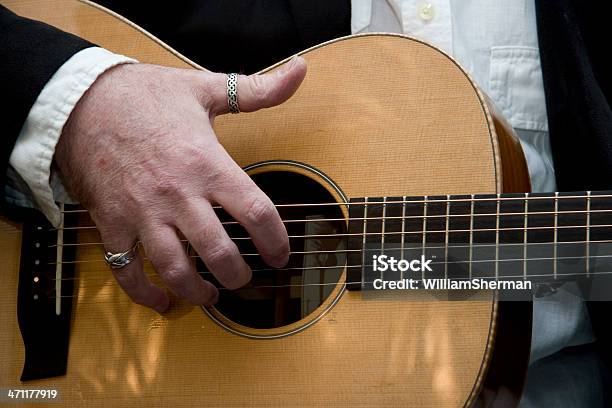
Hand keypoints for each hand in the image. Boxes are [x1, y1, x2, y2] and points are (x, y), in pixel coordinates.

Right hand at [55, 57, 306, 312]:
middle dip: (239, 275)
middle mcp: (178, 195)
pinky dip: (145, 294)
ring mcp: (142, 213)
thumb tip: (299, 70)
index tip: (282, 255)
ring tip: (212, 295)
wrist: (82, 100)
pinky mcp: (112, 223)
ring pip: (175, 269)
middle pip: (219, 252)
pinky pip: (127, 270)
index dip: (277, 241)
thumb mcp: (205, 88)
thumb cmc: (146, 95)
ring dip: (198, 291)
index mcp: (207, 164)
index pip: (256, 212)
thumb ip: (257, 89)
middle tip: (247, 279)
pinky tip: (163, 302)